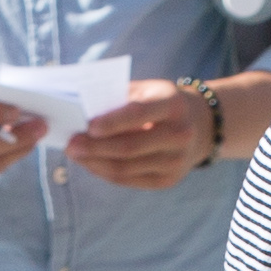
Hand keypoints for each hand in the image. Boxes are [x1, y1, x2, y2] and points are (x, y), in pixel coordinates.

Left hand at [64, 80, 224, 188]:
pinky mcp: (168, 180)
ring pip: (125, 168)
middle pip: (129, 147)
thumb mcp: (147, 90)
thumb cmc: (160, 102)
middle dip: (95, 147)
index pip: (139, 114)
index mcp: (173, 105)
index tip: (88, 126)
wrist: (199, 126)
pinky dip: (104, 172)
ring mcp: (176, 161)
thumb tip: (81, 112)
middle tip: (70, 144)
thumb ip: (119, 98)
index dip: (113, 122)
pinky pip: (128, 179)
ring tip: (75, 154)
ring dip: (94, 162)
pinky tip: (90, 163)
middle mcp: (180, 135)